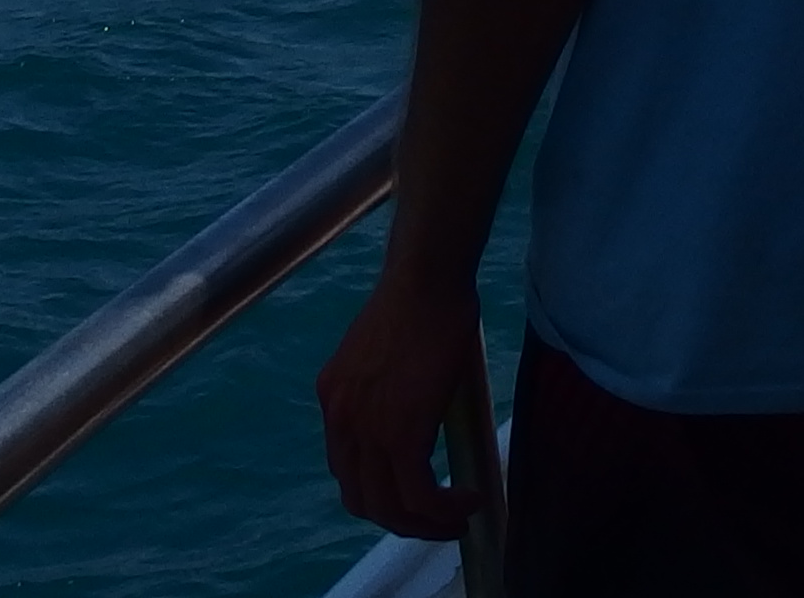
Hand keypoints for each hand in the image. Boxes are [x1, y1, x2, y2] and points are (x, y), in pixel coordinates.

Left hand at [317, 272, 489, 540]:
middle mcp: (341, 420)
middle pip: (363, 499)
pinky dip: (444, 509)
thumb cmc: (420, 301)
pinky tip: (469, 498)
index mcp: (334, 399)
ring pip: (390, 508)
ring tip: (457, 516)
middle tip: (437, 518)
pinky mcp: (400, 435)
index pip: (346, 469)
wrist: (426, 280)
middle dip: (402, 519)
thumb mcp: (386, 355)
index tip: (413, 494)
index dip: (381, 492)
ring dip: (426, 524)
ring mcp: (367, 430)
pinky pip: (419, 495)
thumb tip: (416, 412)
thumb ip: (387, 389)